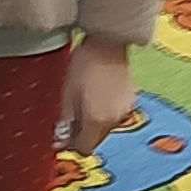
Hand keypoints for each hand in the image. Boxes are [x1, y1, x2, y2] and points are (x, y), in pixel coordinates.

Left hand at [59, 36, 138, 151]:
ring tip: (82, 104)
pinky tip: (96, 97)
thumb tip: (60, 142)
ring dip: (92, 124)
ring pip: (104, 129)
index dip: (71, 145)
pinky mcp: (130, 101)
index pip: (83, 148)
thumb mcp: (67, 94)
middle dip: (81, 134)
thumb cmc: (84, 65)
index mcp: (96, 120)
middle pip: (95, 140)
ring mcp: (124, 111)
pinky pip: (114, 116)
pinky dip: (104, 114)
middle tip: (69, 119)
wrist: (108, 42)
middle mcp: (113, 120)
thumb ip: (65, 122)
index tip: (61, 137)